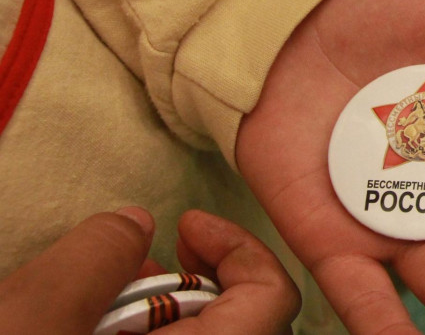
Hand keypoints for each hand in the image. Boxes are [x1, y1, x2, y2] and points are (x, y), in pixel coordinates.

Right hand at [0, 207, 298, 333]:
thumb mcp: (26, 320)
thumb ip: (92, 261)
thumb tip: (133, 228)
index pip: (271, 301)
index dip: (238, 249)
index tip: (186, 226)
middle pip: (232, 331)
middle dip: (181, 292)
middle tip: (122, 274)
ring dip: (147, 330)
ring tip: (76, 316)